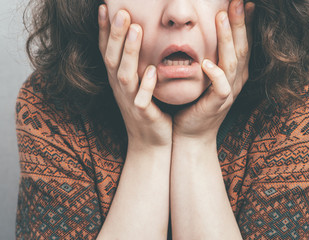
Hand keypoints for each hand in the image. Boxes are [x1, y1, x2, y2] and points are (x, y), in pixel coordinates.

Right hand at [98, 5, 171, 147]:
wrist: (150, 142)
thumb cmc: (146, 109)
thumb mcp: (137, 84)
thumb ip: (136, 65)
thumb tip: (141, 37)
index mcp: (118, 79)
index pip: (106, 51)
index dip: (103, 30)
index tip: (105, 7)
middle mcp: (120, 88)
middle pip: (112, 58)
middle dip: (115, 34)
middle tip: (122, 11)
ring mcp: (129, 101)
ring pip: (125, 75)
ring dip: (129, 52)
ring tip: (137, 29)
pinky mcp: (143, 115)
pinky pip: (141, 99)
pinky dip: (146, 85)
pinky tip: (151, 70)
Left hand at [173, 0, 254, 140]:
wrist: (191, 132)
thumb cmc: (195, 102)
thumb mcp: (204, 76)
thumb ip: (208, 57)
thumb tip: (200, 35)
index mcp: (234, 72)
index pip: (242, 43)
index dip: (244, 23)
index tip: (243, 2)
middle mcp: (236, 80)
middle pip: (241, 47)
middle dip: (240, 23)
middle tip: (237, 1)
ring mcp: (228, 92)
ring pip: (232, 62)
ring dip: (227, 40)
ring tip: (221, 18)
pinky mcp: (217, 104)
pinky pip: (220, 88)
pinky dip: (215, 74)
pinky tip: (206, 62)